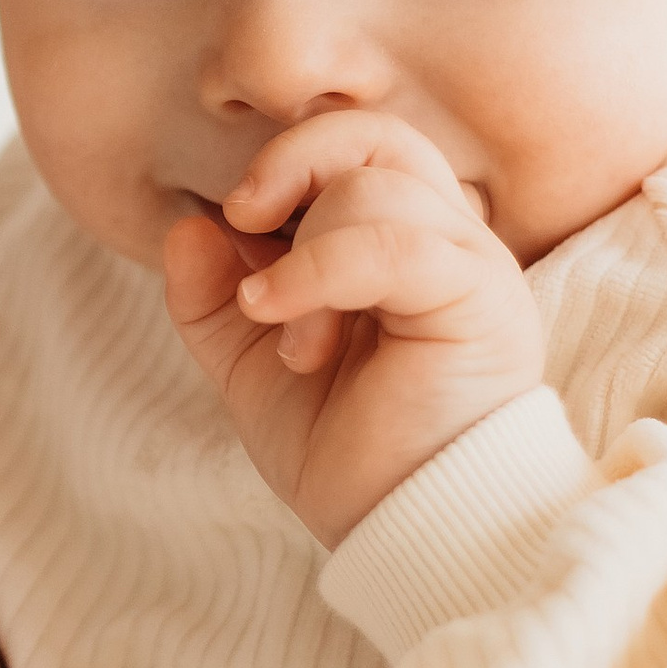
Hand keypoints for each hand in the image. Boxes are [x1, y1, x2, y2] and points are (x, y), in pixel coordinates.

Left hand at [164, 112, 546, 547]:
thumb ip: (214, 296)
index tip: (232, 220)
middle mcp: (447, 242)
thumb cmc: (348, 456)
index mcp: (403, 245)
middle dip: (292, 161)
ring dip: (304, 256)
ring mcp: (471, 265)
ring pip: (377, 185)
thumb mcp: (252, 367)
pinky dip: (318, 271)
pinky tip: (286, 326)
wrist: (407, 531)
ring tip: (290, 343)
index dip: (286, 164)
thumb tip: (186, 223)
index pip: (355, 149)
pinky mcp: (480, 299)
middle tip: (244, 218)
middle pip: (377, 136)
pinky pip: (395, 242)